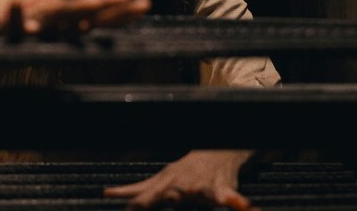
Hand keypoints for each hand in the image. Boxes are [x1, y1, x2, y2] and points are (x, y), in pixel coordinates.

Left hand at [103, 150, 257, 210]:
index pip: (145, 197)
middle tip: (149, 202)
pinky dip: (239, 204)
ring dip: (192, 194)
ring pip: (195, 193)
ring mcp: (201, 187)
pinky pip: (231, 199)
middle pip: (168, 195)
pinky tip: (248, 209)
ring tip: (192, 192)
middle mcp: (180, 186)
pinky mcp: (222, 189)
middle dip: (161, 199)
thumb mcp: (159, 178)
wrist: (216, 152)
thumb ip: (135, 190)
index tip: (129, 210)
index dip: (136, 205)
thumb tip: (107, 194)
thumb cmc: (185, 171)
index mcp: (164, 184)